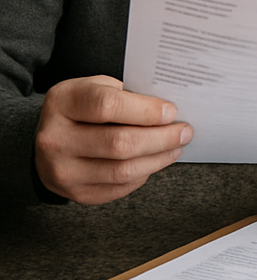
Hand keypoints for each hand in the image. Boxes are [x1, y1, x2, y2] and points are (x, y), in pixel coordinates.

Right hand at [35, 75, 192, 204]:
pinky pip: (119, 188)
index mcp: (63, 102)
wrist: (50, 139)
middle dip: (161, 138)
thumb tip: (169, 111)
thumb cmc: (83, 107)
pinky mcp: (75, 192)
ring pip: (122, 171)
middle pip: (120, 143)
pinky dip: (143, 174)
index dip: (146, 110)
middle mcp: (55, 138)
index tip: (172, 112)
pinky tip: (154, 161)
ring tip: (176, 147)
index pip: (108, 106)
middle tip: (184, 131)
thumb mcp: (97, 87)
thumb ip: (128, 94)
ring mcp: (62, 170)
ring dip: (158, 159)